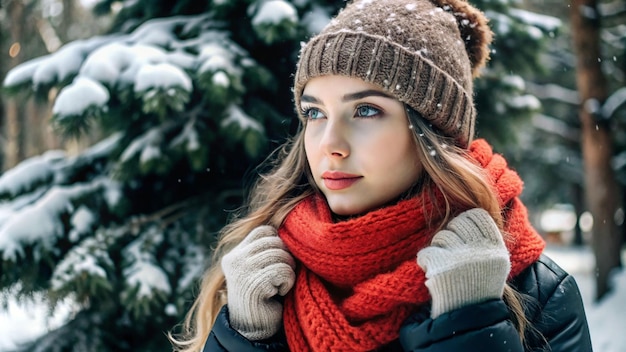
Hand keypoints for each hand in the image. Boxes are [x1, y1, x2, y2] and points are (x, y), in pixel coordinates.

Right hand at [221, 225, 295, 339]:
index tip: (279, 262)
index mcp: (234, 255)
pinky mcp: (253, 284)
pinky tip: (280, 293)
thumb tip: (288, 229)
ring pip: (280, 255)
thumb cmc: (263, 297)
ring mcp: (242, 271)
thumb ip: (265, 251)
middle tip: (282, 276)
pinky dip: (288, 282)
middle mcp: (234, 260)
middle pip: (274, 241)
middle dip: (286, 258)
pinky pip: (283, 270)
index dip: (278, 242)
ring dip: (288, 271)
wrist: (253, 329)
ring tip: (280, 285)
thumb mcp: (259, 269)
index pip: (263, 231)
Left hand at [417, 208, 509, 317]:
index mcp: (496, 247)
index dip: (465, 220)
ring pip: (441, 236)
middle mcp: (481, 250)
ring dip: (438, 248)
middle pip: (457, 223)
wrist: (469, 315)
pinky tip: (433, 271)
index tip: (461, 233)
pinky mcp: (442, 266)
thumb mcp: (494, 261)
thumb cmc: (479, 285)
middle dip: (450, 234)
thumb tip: (467, 213)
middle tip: (450, 251)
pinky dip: (425, 261)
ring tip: (444, 265)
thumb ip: (484, 239)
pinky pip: (426, 252)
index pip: (477, 215)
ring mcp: (462, 258)